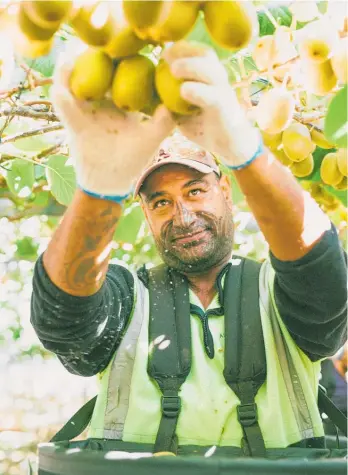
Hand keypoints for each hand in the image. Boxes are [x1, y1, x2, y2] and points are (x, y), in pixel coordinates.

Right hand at [50, 51, 174, 197]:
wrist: (111, 181)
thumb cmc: (133, 161)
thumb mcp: (151, 139)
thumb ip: (164, 122)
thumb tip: (177, 104)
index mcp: (120, 106)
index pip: (120, 78)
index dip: (123, 64)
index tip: (132, 52)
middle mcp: (101, 105)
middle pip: (96, 75)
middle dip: (97, 60)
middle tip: (106, 47)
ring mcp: (85, 112)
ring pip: (75, 84)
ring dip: (74, 68)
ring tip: (80, 54)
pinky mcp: (72, 122)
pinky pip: (63, 103)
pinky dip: (62, 90)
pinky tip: (66, 78)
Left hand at [163, 42, 262, 168]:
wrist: (229, 145)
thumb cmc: (204, 125)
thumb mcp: (182, 111)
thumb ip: (170, 100)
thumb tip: (148, 90)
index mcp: (209, 76)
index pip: (197, 52)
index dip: (180, 48)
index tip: (162, 52)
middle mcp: (218, 80)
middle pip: (205, 53)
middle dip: (185, 50)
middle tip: (165, 55)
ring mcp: (223, 92)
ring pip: (211, 71)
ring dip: (192, 66)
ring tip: (174, 70)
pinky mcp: (224, 108)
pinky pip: (213, 96)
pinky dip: (198, 91)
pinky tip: (184, 91)